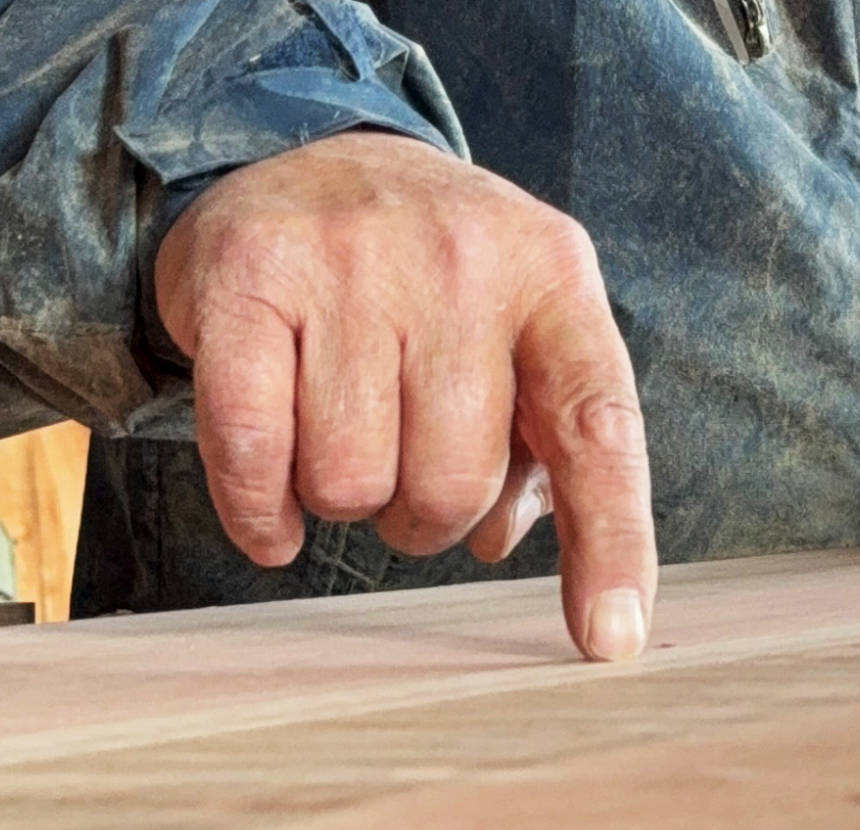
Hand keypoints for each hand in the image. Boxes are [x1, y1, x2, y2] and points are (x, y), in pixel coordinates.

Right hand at [155, 131, 654, 660]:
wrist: (324, 161)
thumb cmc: (446, 291)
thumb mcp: (526, 341)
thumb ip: (547, 453)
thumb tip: (500, 540)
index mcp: (557, 278)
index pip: (599, 429)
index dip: (611, 542)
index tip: (610, 639)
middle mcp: (464, 258)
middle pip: (453, 482)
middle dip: (428, 518)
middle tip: (411, 476)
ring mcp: (353, 260)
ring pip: (350, 480)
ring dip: (345, 502)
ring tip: (349, 442)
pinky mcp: (248, 274)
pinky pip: (250, 450)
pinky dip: (259, 511)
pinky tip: (273, 511)